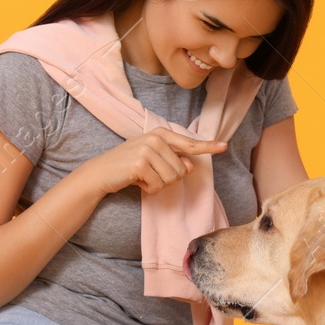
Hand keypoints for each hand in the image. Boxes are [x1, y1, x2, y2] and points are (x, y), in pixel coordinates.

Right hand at [84, 127, 227, 195]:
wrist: (100, 173)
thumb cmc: (128, 167)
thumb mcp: (153, 160)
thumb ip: (173, 161)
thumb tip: (189, 166)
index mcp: (160, 134)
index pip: (189, 142)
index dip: (208, 146)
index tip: (224, 146)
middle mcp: (155, 139)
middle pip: (181, 170)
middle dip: (168, 178)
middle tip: (149, 174)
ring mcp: (147, 150)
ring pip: (172, 178)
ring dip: (158, 184)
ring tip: (143, 177)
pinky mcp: (140, 165)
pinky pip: (158, 186)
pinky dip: (149, 189)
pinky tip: (137, 181)